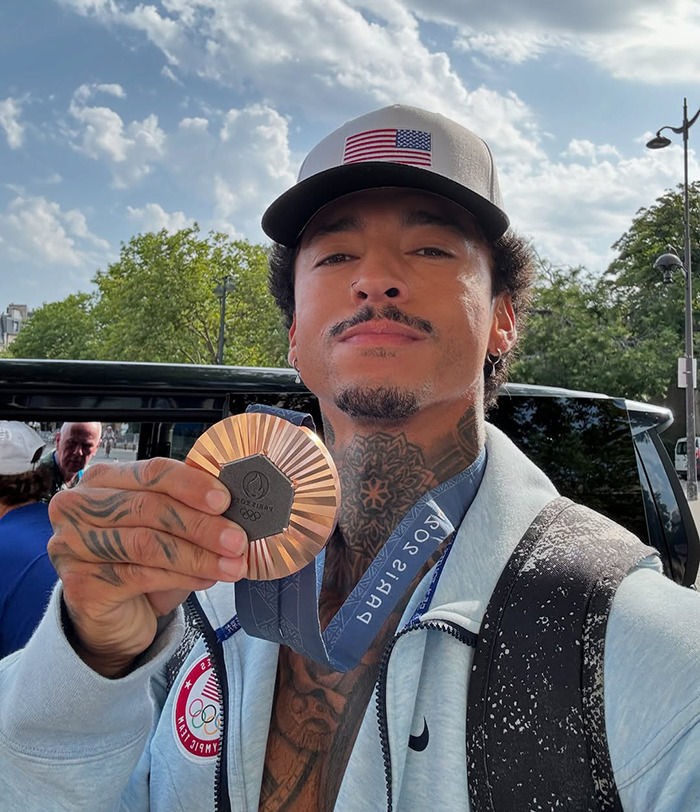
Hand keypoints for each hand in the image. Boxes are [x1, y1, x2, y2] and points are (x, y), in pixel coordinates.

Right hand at [48, 458, 246, 676]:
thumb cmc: (141, 562)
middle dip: (201, 525)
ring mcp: (73, 545)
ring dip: (197, 555)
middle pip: (149, 507)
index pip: (151, 472)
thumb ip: (187, 508)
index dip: (192, 484)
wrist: (115, 616)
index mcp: (102, 479)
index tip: (225, 500)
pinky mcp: (81, 584)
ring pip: (147, 544)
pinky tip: (206, 579)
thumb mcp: (165, 527)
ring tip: (231, 565)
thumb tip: (232, 508)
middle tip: (237, 540)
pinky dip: (182, 577)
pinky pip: (141, 576)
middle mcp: (78, 507)